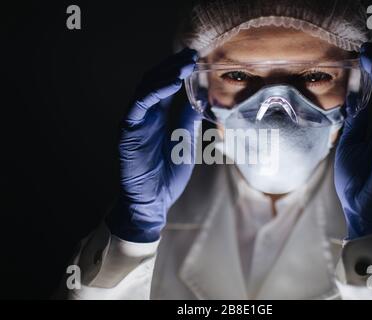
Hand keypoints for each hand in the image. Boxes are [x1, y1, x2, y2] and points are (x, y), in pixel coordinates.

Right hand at [106, 48, 198, 241]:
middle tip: (191, 53)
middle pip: (155, 82)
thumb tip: (199, 99)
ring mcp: (134, 123)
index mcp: (156, 119)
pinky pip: (139, 106)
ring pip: (146, 89)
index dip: (178, 72)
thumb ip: (188, 121)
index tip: (194, 59)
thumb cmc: (168, 177)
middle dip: (172, 66)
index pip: (165, 88)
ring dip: (165, 74)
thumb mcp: (186, 144)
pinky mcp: (128, 132)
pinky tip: (173, 83)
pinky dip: (155, 92)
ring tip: (185, 63)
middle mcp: (143, 117)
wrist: (153, 203)